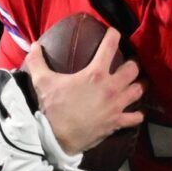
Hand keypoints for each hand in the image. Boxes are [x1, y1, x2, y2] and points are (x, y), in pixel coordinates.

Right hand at [21, 35, 142, 156]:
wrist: (58, 138)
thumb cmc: (53, 108)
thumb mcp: (43, 82)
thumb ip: (37, 62)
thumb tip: (33, 46)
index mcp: (95, 74)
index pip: (110, 47)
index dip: (114, 35)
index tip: (115, 32)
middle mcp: (111, 87)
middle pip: (133, 69)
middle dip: (132, 64)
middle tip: (128, 64)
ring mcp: (116, 106)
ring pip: (138, 90)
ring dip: (137, 86)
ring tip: (134, 84)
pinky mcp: (117, 122)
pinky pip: (135, 117)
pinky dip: (137, 114)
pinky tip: (136, 112)